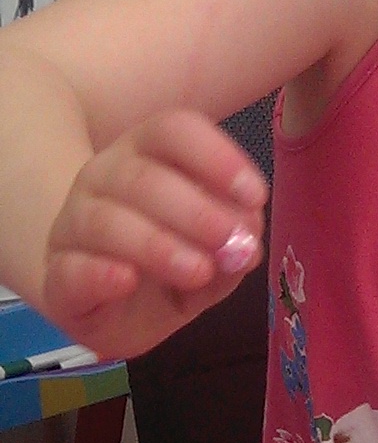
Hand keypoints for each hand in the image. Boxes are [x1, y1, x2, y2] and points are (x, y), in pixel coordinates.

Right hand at [41, 111, 267, 358]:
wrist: (112, 311)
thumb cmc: (166, 268)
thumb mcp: (212, 259)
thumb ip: (233, 249)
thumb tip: (248, 245)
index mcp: (145, 156)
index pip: (173, 130)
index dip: (217, 157)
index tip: (256, 196)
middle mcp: (103, 178)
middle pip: (143, 178)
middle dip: (196, 210)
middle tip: (234, 243)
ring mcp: (72, 225)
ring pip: (106, 221)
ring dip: (158, 245)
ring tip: (199, 271)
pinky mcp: (57, 276)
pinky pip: (71, 268)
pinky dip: (99, 272)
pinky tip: (126, 279)